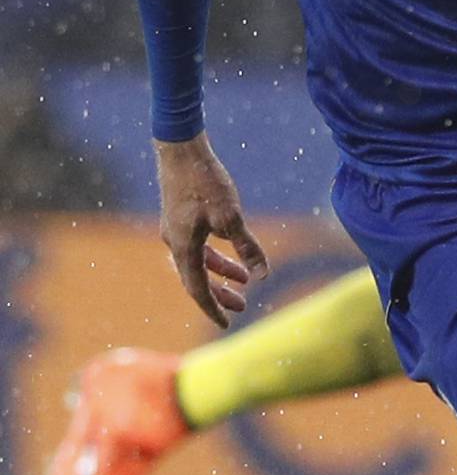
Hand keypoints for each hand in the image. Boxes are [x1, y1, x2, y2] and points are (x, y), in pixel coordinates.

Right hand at [154, 134, 267, 327]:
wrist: (181, 150)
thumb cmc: (205, 181)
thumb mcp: (231, 217)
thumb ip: (248, 247)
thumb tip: (263, 276)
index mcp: (183, 247)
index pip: (197, 289)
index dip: (213, 308)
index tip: (227, 324)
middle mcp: (174, 242)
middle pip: (196, 279)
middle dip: (219, 294)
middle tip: (242, 306)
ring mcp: (175, 230)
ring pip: (198, 262)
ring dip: (220, 273)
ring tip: (244, 281)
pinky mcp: (180, 217)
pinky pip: (197, 247)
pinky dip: (215, 255)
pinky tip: (234, 253)